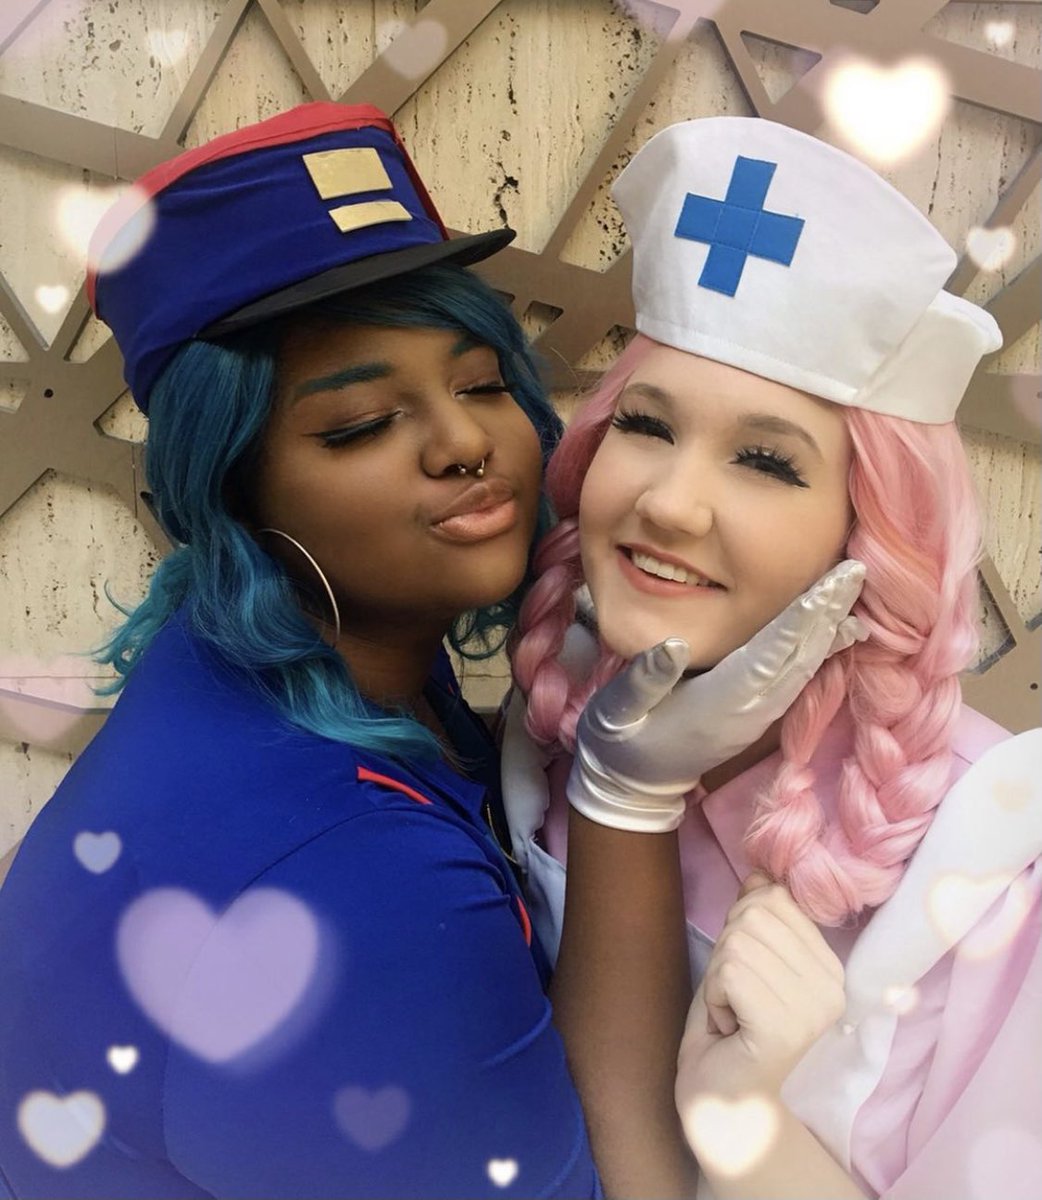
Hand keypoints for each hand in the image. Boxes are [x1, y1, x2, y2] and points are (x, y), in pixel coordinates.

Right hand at [567, 559, 866, 831]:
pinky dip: (818, 651)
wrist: (633, 786)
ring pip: (802, 668)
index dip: (801, 616)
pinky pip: (796, 679)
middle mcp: (747, 711)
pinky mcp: (757, 717)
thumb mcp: (618, 710)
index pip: (769, 652)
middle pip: (797, 656)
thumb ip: (644, 679)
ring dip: (829, 630)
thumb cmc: (620, 740)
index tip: (830, 584)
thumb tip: (675, 643)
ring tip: (851, 594)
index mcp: (717, 703)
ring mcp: (756, 717)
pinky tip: (833, 631)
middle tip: (854, 571)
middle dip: (826, 613)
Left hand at [676, 873, 845, 1108]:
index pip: (775, 898)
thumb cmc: (731, 1030)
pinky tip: (728, 1028)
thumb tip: (759, 872)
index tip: (746, 976)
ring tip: (733, 1015)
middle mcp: (833, 987)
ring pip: (738, 941)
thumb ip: (754, 917)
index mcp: (831, 967)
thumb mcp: (742, 959)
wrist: (723, 1102)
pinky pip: (729, 971)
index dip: (741, 927)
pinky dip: (714, 996)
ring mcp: (813, 1008)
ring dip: (718, 978)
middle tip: (736, 1000)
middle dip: (727, 951)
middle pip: (753, 914)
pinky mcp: (785, 1026)